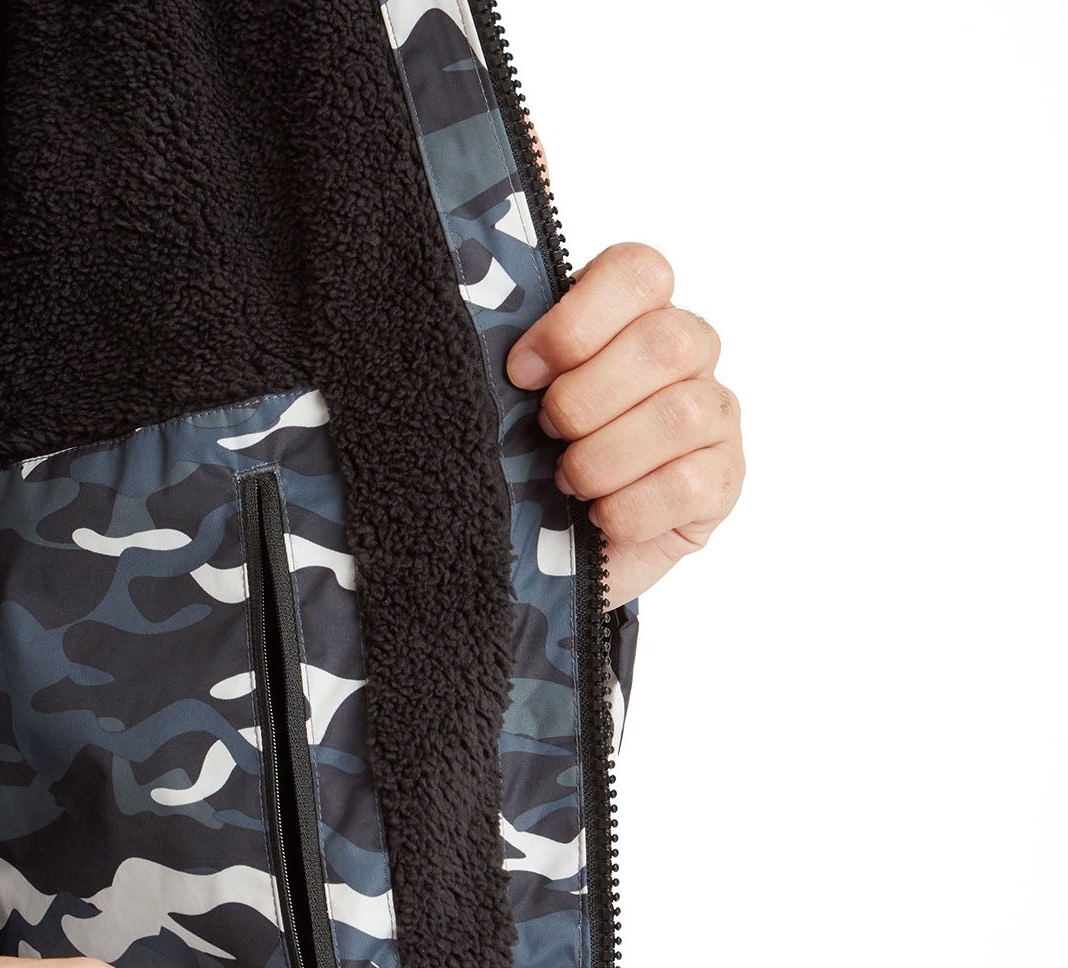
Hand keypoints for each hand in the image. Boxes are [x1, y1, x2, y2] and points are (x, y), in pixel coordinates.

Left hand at [505, 241, 743, 606]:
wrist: (530, 560)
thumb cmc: (517, 463)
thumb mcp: (497, 389)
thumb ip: (509, 294)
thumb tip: (534, 156)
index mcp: (630, 315)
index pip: (640, 271)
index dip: (577, 322)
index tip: (520, 372)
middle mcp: (685, 354)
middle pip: (666, 343)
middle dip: (587, 399)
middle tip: (547, 435)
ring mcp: (712, 418)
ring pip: (678, 415)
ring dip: (602, 459)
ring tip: (567, 483)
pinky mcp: (722, 484)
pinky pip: (690, 483)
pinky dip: (629, 508)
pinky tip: (599, 519)